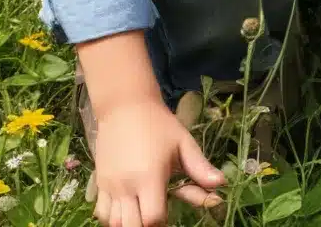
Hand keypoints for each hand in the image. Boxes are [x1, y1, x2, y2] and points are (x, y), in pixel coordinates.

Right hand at [92, 97, 225, 226]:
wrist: (125, 106)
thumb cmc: (159, 123)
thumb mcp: (183, 142)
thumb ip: (199, 167)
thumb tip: (221, 184)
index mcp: (150, 176)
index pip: (153, 218)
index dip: (163, 222)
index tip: (170, 213)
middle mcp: (127, 186)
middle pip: (132, 226)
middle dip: (146, 226)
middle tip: (157, 214)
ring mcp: (110, 187)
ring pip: (114, 223)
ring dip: (130, 223)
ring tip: (142, 212)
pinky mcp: (99, 184)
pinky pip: (101, 213)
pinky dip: (113, 218)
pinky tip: (126, 208)